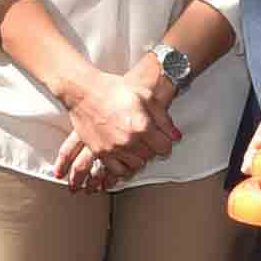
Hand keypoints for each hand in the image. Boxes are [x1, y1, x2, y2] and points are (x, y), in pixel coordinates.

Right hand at [49, 63, 173, 188]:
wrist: (84, 92)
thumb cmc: (114, 90)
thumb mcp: (145, 97)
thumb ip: (163, 119)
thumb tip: (175, 136)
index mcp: (142, 125)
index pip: (165, 147)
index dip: (166, 142)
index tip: (162, 138)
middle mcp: (128, 140)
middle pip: (151, 156)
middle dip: (152, 148)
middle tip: (148, 139)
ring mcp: (113, 149)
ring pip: (136, 165)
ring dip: (139, 157)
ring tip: (136, 145)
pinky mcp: (100, 153)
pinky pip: (118, 170)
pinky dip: (124, 166)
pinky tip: (125, 156)